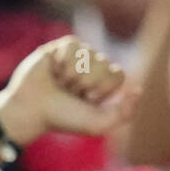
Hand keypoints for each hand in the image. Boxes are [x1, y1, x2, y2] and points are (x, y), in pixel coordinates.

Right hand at [0, 36, 137, 146]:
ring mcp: (77, 57)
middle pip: (104, 64)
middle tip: (68, 94)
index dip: (102, 90)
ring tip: (58, 84)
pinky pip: (74, 46)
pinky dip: (63, 62)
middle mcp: (92, 69)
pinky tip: (52, 72)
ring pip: (89, 54)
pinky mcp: (60, 47)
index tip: (85, 101)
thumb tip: (138, 89)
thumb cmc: (62, 119)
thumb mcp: (97, 124)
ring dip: (72, 74)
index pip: (118, 75)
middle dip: (86, 83)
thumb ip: (125, 113)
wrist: (30, 110)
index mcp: (102, 85)